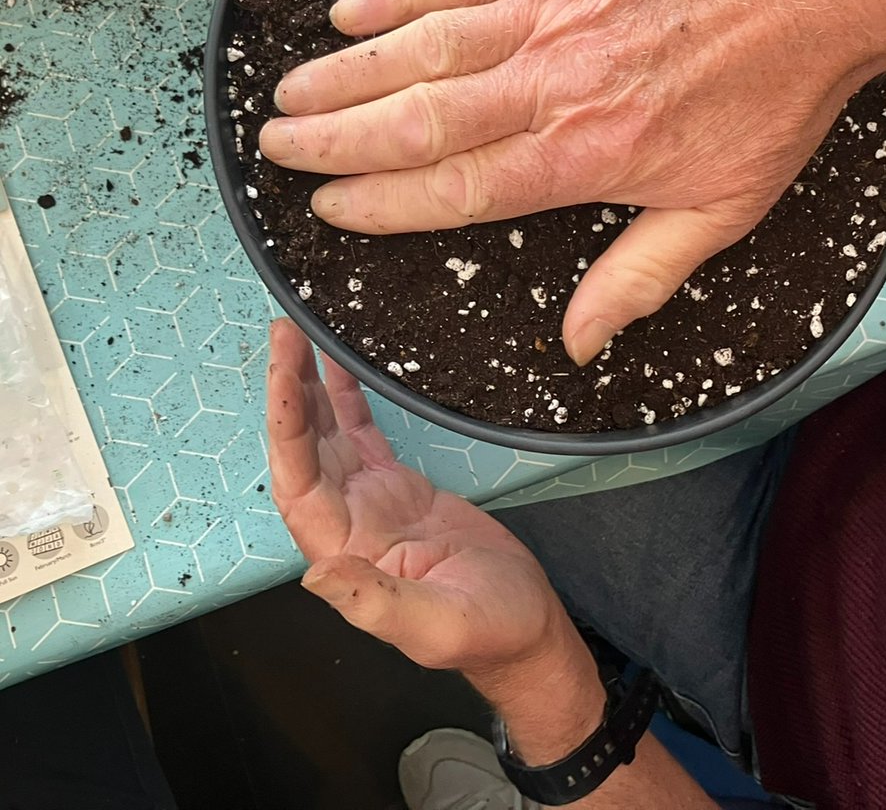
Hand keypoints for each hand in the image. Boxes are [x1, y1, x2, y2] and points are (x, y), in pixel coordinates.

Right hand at [259, 0, 877, 362]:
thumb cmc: (776, 97)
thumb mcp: (723, 210)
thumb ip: (641, 276)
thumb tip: (583, 342)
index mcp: (587, 155)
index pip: (457, 188)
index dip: (383, 202)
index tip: (332, 210)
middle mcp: (555, 83)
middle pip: (419, 119)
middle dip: (337, 140)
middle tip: (278, 150)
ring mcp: (553, 9)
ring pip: (425, 48)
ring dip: (348, 74)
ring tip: (292, 93)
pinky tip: (352, 10)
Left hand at [265, 317, 575, 684]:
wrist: (525, 625)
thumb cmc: (488, 631)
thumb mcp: (436, 624)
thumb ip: (377, 603)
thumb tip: (315, 571)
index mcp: (344, 551)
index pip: (299, 481)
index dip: (287, 427)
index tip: (283, 374)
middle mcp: (346, 520)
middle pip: (304, 449)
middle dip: (289, 392)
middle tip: (284, 332)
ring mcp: (371, 500)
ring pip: (328, 436)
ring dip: (309, 389)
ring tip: (297, 335)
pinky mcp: (399, 486)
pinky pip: (363, 434)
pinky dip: (348, 399)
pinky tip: (339, 365)